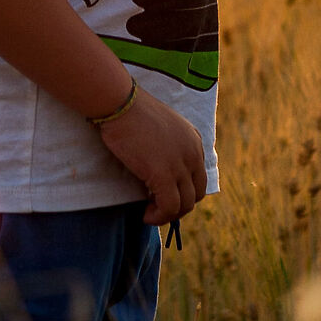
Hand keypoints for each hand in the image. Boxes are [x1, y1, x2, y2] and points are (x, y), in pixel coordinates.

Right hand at [97, 86, 207, 227]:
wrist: (121, 104)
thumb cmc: (131, 111)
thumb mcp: (160, 127)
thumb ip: (168, 146)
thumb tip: (158, 168)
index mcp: (194, 141)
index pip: (199, 178)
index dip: (183, 192)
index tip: (164, 196)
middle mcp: (193, 154)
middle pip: (196, 194)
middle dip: (178, 207)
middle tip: (157, 208)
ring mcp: (180, 165)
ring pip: (185, 205)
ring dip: (168, 215)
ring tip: (150, 214)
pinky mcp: (164, 175)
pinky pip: (169, 207)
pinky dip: (159, 217)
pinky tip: (145, 215)